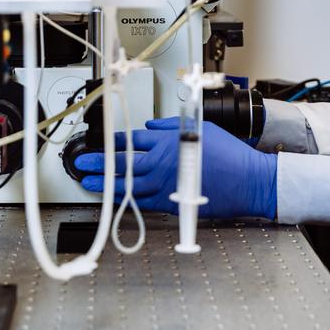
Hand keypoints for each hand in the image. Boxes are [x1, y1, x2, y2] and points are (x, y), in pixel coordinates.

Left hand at [75, 117, 276, 219]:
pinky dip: (129, 200)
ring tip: (90, 184)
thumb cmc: (229, 154)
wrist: (246, 179)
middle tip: (83, 163)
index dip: (115, 142)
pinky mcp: (173, 203)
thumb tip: (152, 127)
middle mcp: (162, 162)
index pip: (134, 140)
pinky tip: (117, 200)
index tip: (102, 143)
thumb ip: (172, 127)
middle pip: (124, 162)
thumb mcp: (201, 128)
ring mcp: (165, 184)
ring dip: (106, 184)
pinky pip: (144, 202)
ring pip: (128, 184)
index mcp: (168, 141)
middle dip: (100, 162)